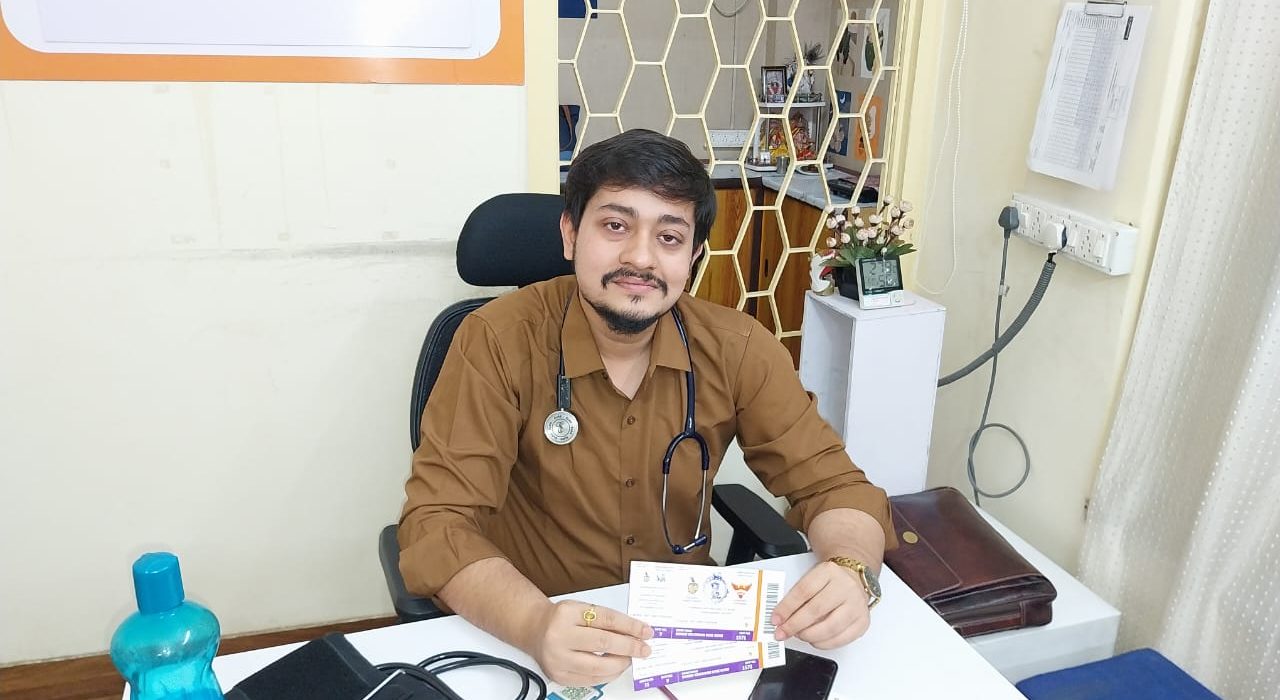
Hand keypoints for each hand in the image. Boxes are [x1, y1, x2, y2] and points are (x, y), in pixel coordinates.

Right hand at [529, 601, 653, 687]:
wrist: (534, 629)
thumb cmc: (561, 619)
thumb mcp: (581, 608)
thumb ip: (605, 620)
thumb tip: (634, 633)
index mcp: (567, 613)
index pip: (606, 619)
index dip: (630, 626)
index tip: (645, 631)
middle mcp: (559, 635)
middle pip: (603, 643)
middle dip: (629, 647)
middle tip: (644, 648)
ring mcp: (558, 658)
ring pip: (598, 666)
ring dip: (620, 663)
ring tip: (630, 658)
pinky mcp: (559, 676)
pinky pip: (590, 680)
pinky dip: (608, 675)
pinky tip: (615, 668)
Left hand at [770, 561, 869, 649]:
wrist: (853, 580)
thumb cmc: (829, 582)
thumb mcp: (813, 579)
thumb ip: (798, 596)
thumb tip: (781, 618)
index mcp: (829, 572)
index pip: (804, 591)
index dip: (787, 608)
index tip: (775, 619)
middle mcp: (846, 587)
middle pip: (816, 610)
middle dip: (795, 625)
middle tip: (782, 632)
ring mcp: (857, 605)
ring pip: (830, 627)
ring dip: (809, 635)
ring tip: (799, 635)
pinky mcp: (862, 622)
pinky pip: (841, 639)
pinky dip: (824, 643)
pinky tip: (814, 640)